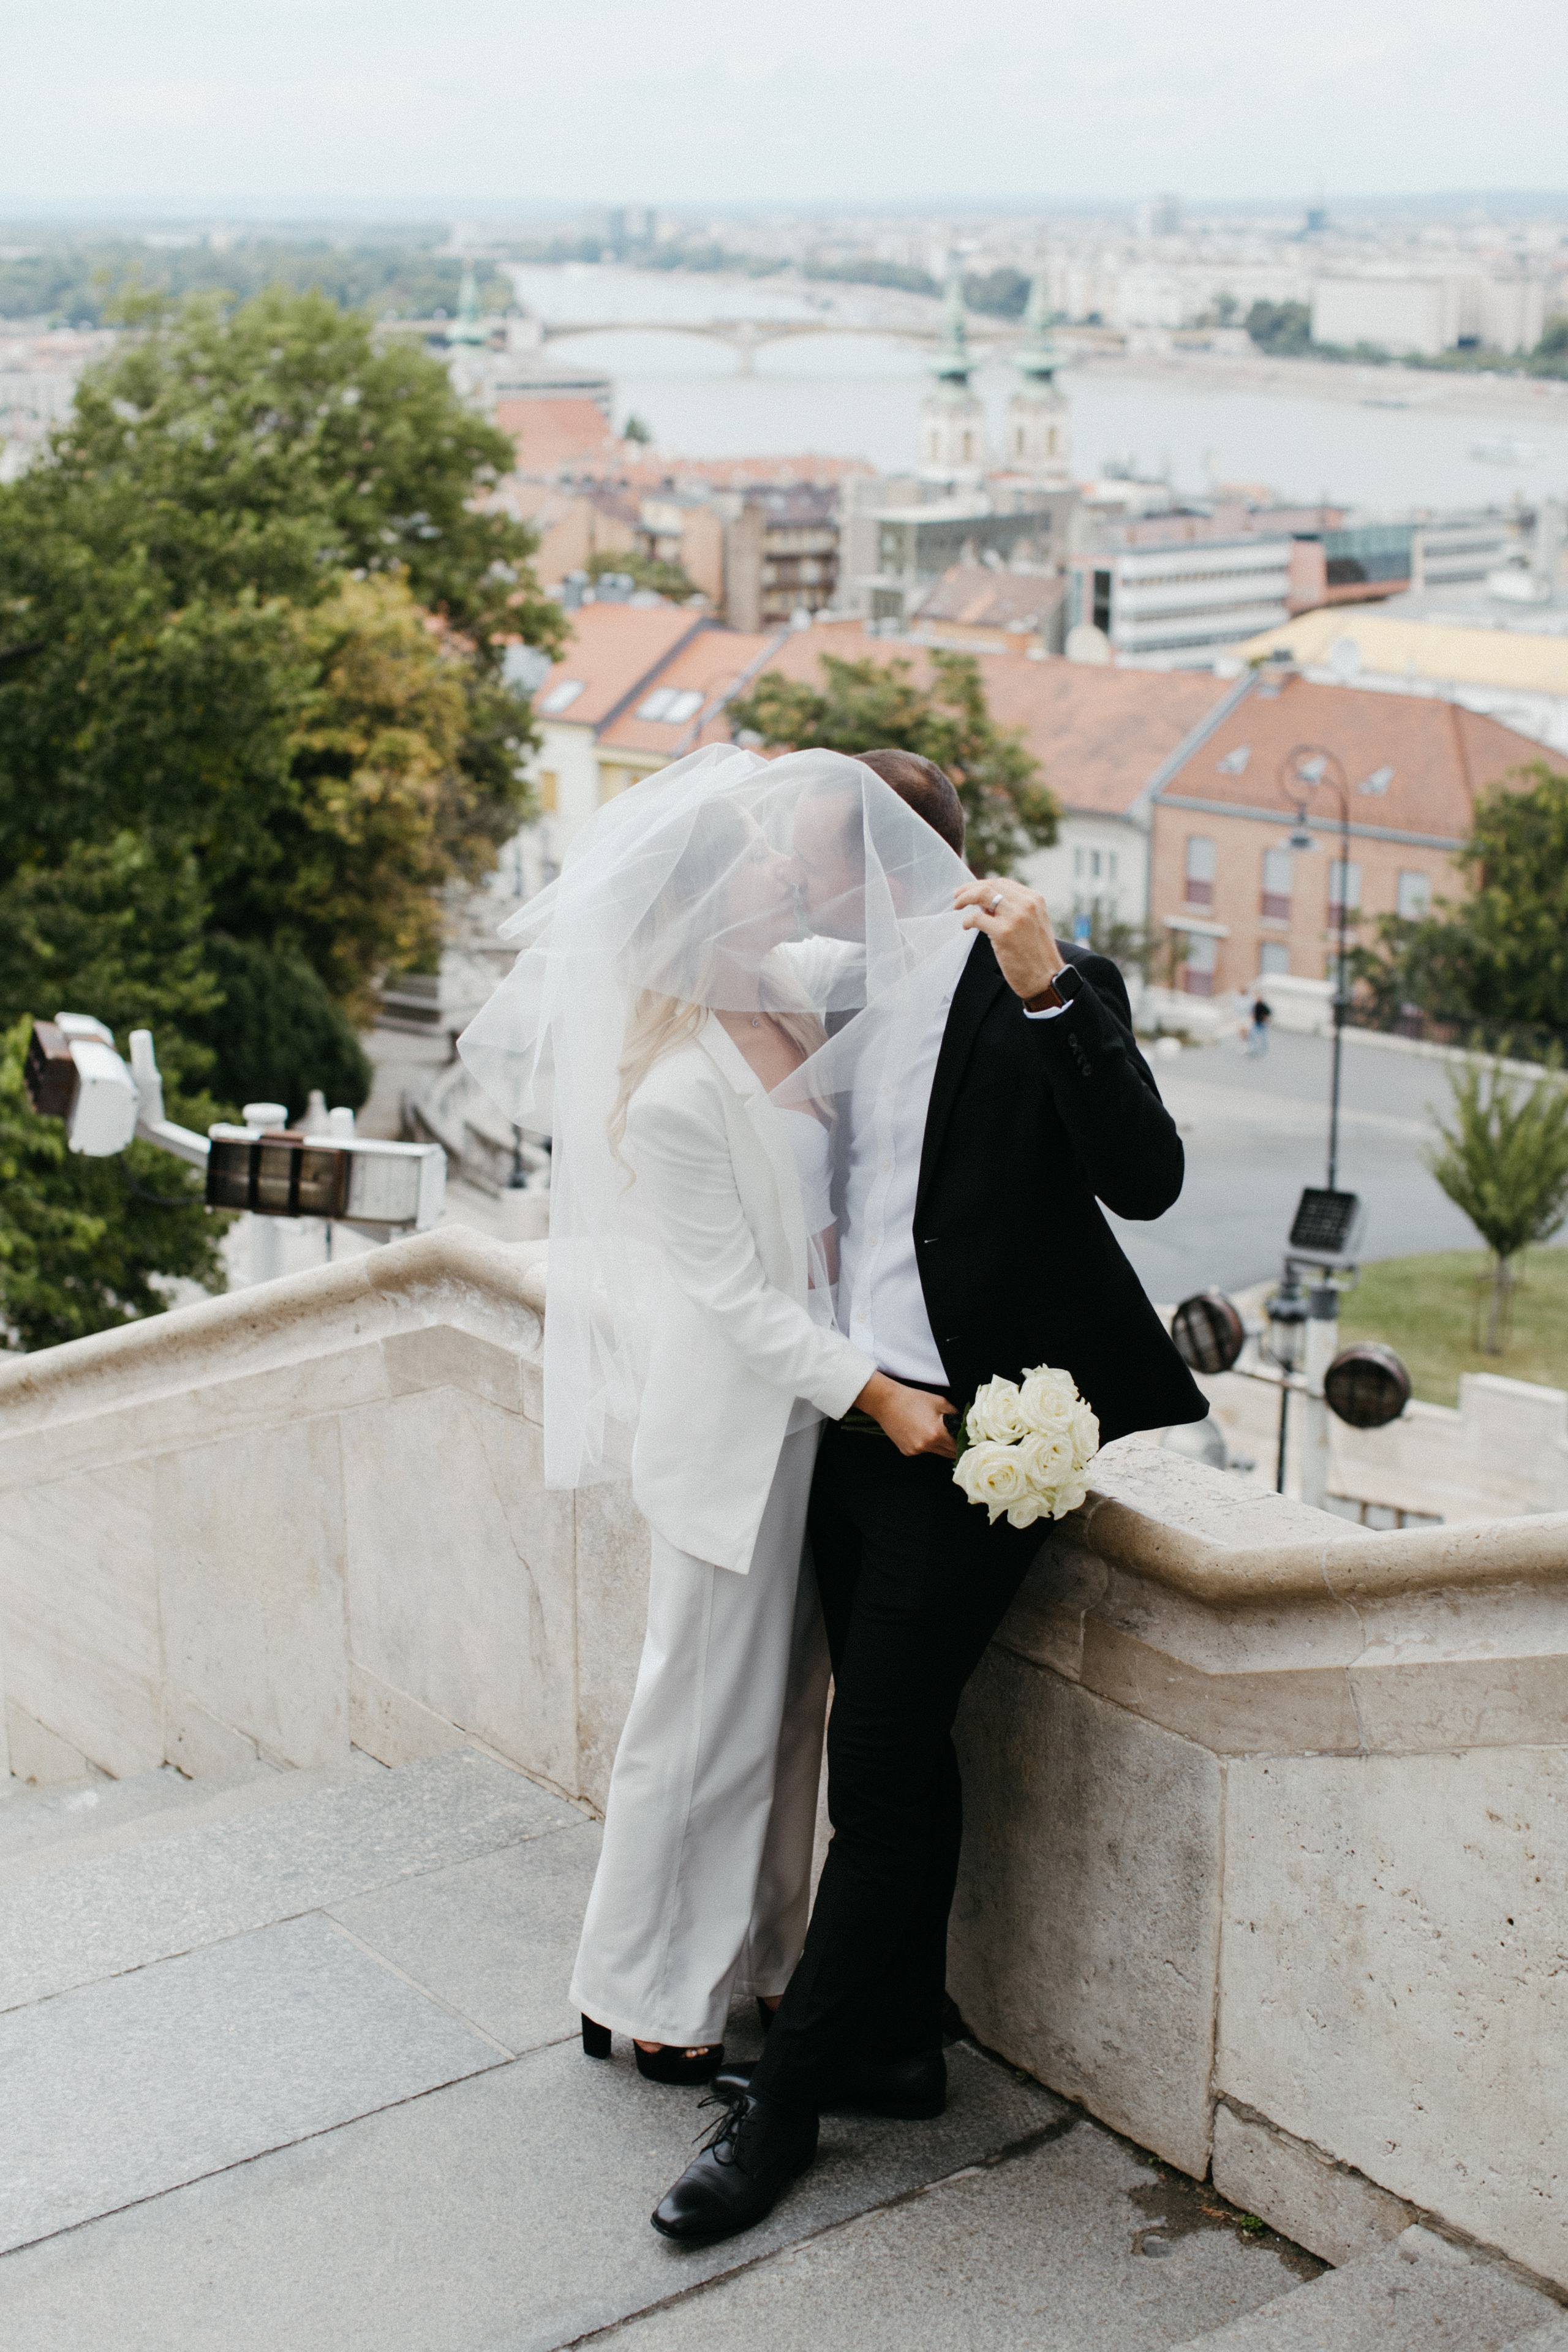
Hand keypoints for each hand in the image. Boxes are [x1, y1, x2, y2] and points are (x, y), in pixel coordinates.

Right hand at [854, 1372, 957, 1459]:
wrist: (886, 1402)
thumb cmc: (913, 1399)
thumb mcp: (940, 1402)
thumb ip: (956, 1415)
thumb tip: (966, 1425)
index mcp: (937, 1433)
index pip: (958, 1447)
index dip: (964, 1443)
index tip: (967, 1441)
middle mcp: (926, 1446)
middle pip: (949, 1454)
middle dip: (954, 1446)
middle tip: (955, 1437)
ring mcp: (915, 1450)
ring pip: (936, 1453)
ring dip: (939, 1446)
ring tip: (933, 1430)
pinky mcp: (907, 1452)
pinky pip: (922, 1451)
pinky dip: (925, 1445)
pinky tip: (919, 1432)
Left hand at [955, 877, 1065, 1003]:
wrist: (1046, 978)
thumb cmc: (1037, 955)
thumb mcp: (1032, 923)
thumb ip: (1014, 910)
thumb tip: (985, 903)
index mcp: (1034, 900)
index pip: (1002, 883)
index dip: (982, 884)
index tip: (970, 890)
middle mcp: (1026, 905)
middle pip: (991, 886)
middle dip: (970, 888)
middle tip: (957, 896)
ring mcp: (1015, 918)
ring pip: (982, 895)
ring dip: (965, 898)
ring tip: (956, 906)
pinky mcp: (1004, 933)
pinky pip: (977, 918)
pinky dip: (967, 920)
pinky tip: (966, 926)